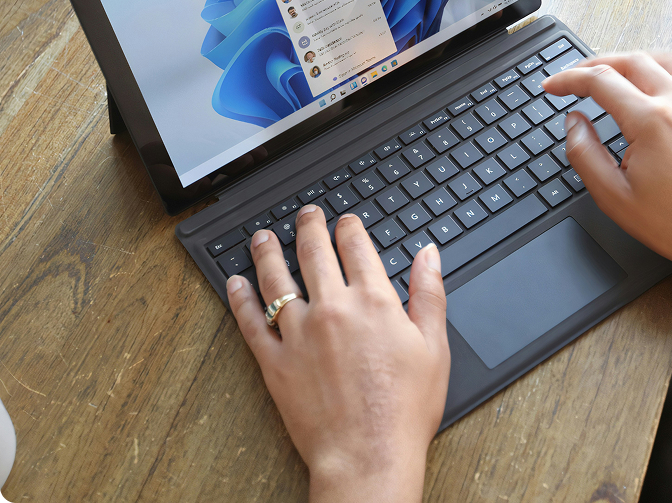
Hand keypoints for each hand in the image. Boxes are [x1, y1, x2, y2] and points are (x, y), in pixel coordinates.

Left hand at [227, 206, 449, 502]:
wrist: (369, 457)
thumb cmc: (404, 409)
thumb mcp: (434, 346)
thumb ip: (429, 293)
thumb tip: (428, 254)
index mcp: (373, 300)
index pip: (355, 245)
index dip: (348, 227)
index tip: (345, 221)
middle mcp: (332, 308)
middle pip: (314, 251)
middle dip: (309, 226)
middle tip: (306, 214)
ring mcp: (299, 334)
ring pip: (277, 279)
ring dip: (268, 251)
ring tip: (263, 237)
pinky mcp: (275, 362)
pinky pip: (251, 322)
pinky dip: (241, 299)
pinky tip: (236, 283)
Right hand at [542, 53, 671, 286]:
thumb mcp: (614, 196)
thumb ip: (585, 153)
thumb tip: (574, 123)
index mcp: (651, 122)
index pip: (600, 80)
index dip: (569, 79)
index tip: (553, 87)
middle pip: (629, 60)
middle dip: (594, 64)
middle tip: (573, 79)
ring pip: (658, 63)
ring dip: (626, 64)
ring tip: (606, 76)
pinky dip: (655, 74)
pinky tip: (645, 88)